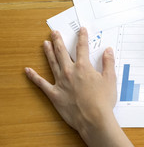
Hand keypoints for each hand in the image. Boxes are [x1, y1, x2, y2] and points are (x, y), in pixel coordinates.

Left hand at [25, 27, 131, 145]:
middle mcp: (70, 72)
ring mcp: (60, 82)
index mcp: (84, 67)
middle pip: (62, 52)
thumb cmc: (103, 100)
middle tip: (54, 33)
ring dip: (48, 52)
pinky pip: (42, 84)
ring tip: (45, 43)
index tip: (81, 30)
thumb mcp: (110, 79)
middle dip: (58, 41)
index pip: (82, 47)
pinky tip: (28, 70)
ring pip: (52, 63)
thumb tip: (108, 51)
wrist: (93, 118)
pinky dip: (34, 77)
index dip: (82, 37)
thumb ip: (108, 63)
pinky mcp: (54, 94)